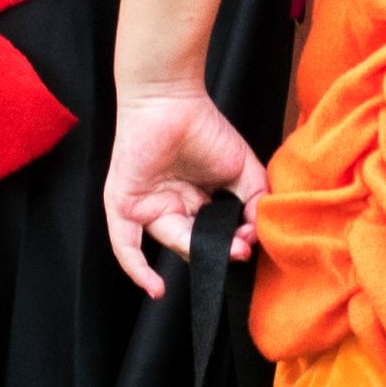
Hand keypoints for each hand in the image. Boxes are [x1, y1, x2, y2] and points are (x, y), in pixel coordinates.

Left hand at [97, 80, 264, 293]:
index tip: (253, 241)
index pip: (212, 236)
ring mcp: (146, 208)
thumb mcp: (241, 170)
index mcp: (195, 203)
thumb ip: (254, 201)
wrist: (170, 98)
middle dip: (219, 249)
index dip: (232, 242)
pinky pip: (126, 245)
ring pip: (172, 242)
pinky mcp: (124, 205)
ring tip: (227, 252)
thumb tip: (261, 232)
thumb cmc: (204, 127)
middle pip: (195, 242)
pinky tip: (156, 288)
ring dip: (197, 252)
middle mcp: (171, 209)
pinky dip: (138, 268)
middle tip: (243, 248)